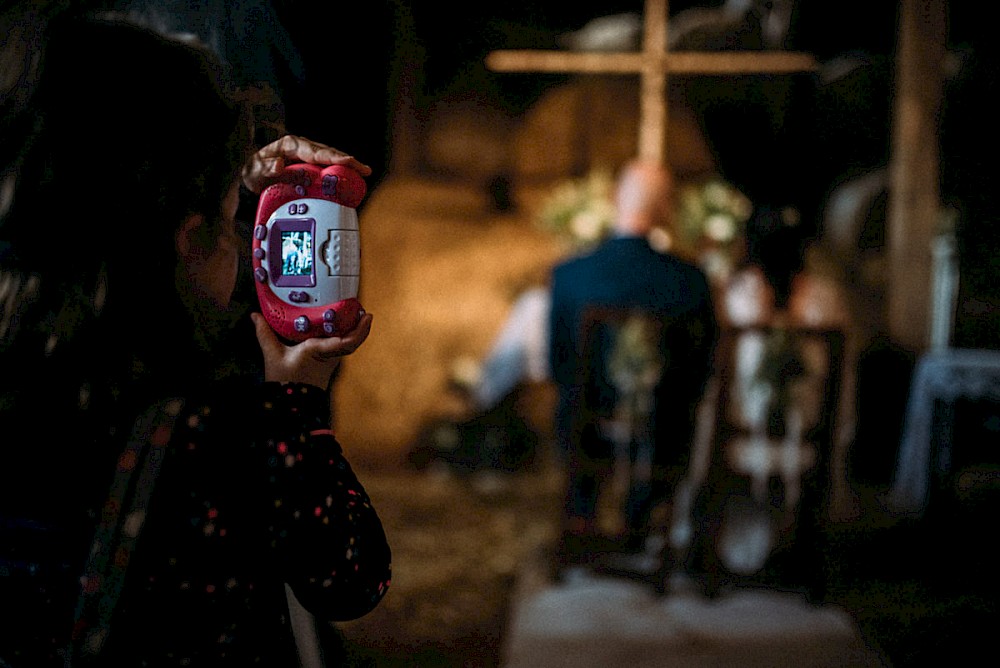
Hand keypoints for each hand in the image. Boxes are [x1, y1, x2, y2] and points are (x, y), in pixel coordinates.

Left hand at [242, 135, 371, 193]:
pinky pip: (327, 166)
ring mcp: (307, 155)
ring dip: (347, 165)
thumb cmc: (254, 171)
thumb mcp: (255, 171)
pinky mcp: (310, 164)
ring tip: (363, 172)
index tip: (347, 161)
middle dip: (347, 160)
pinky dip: (340, 170)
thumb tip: (278, 165)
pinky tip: (350, 177)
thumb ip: (266, 168)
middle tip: (364, 169)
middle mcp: (301, 147)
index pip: (316, 151)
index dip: (333, 156)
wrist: (253, 176)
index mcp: (290, 145)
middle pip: (328, 153)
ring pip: (330, 158)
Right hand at [251, 311, 372, 388]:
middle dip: (361, 327)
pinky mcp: (329, 362)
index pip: (345, 342)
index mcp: (319, 351)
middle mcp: (329, 355)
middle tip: (365, 312)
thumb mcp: (272, 354)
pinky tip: (345, 325)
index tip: (365, 317)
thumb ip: (264, 333)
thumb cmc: (284, 380)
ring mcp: (331, 360)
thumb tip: (255, 316)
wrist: (290, 402)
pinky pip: (342, 347)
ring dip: (356, 331)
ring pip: (349, 345)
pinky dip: (347, 336)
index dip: (359, 331)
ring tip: (358, 313)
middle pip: (352, 342)